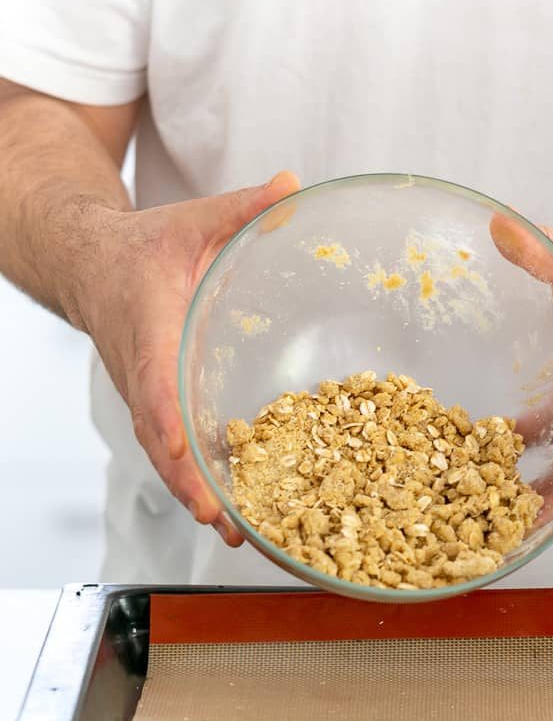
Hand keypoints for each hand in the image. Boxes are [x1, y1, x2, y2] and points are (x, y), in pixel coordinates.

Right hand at [64, 171, 300, 543]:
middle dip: (189, 483)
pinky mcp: (157, 408)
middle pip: (159, 440)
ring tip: (239, 534)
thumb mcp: (190, 223)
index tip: (186, 456)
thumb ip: (241, 209)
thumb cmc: (141, 249)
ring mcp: (147, 398)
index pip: (155, 385)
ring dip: (197, 495)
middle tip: (223, 522)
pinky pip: (175, 450)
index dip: (169, 424)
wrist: (89, 267)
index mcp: (148, 329)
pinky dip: (199, 482)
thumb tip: (294, 186)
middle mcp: (142, 374)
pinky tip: (237, 510)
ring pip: (165, 455)